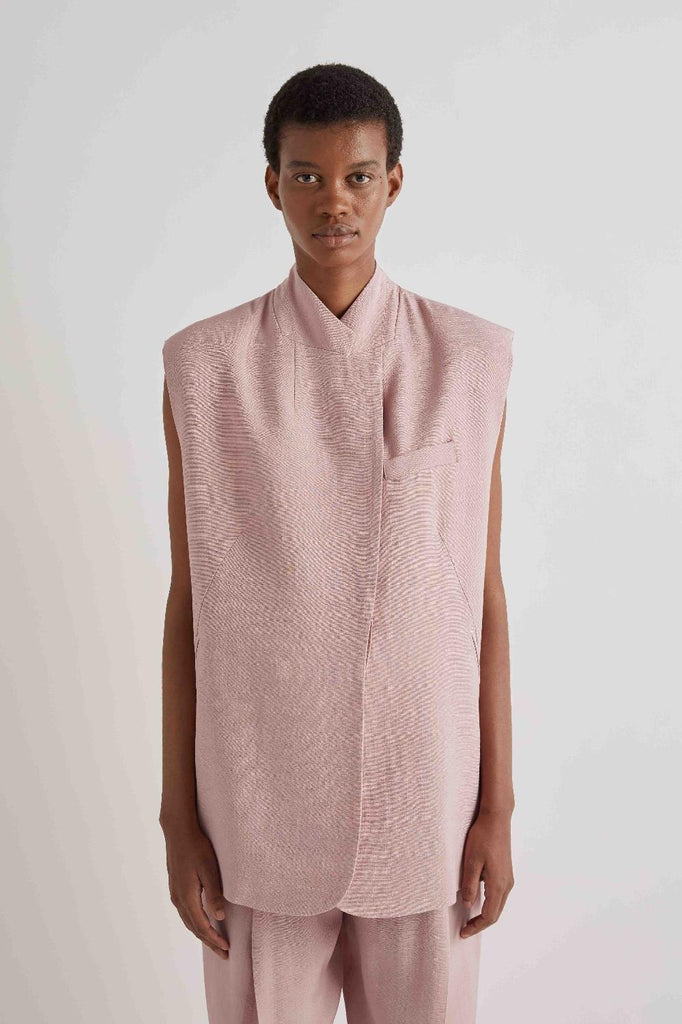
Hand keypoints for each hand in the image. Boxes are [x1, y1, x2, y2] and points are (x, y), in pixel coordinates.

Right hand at [161, 819, 230, 958]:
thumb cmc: (196, 847)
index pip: (202, 926)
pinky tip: (201, 921)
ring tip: (214, 942)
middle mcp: (178, 898)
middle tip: (224, 953)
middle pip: (194, 928)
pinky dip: (195, 922)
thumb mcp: (209, 869)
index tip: (227, 949)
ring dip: (201, 933)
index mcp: (187, 897)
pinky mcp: (176, 886)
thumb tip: (219, 917)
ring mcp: (175, 893)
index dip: (214, 940)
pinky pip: (185, 912)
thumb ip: (214, 893)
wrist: (178, 830)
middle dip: (209, 942)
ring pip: (188, 921)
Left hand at [459, 806, 513, 938]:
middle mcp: (507, 884)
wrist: (496, 818)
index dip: (476, 927)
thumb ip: (469, 885)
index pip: (489, 916)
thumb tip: (468, 905)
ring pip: (498, 904)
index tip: (463, 932)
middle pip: (496, 913)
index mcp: (498, 884)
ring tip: (469, 918)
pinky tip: (478, 900)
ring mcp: (508, 878)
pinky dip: (490, 903)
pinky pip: (499, 894)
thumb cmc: (482, 837)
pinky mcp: (506, 872)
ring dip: (486, 914)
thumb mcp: (471, 861)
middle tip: (465, 929)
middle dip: (481, 924)